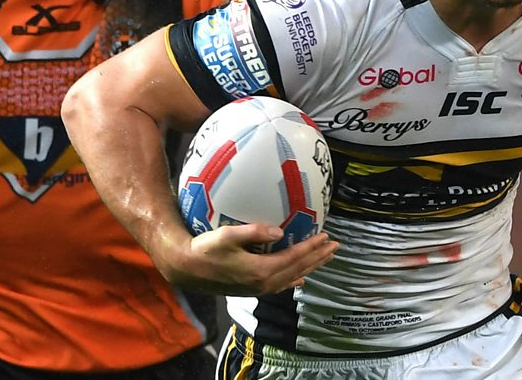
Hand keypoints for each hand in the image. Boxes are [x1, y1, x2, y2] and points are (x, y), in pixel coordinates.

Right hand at [157, 223, 338, 295]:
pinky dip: (293, 279)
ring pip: (292, 277)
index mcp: (260, 270)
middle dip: (318, 257)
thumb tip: (279, 230)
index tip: (326, 236)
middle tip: (335, 246)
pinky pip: (280, 285)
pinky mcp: (251, 289)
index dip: (312, 247)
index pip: (294, 257)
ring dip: (310, 266)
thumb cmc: (205, 248)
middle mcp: (263, 283)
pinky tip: (300, 279)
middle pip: (298, 268)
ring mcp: (258, 288)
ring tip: (325, 258)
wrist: (186, 268)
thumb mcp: (227, 236)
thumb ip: (253, 232)